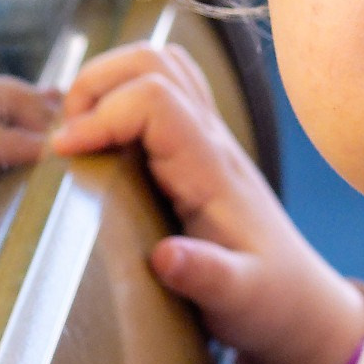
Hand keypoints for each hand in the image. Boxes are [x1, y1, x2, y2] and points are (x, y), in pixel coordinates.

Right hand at [52, 40, 363, 363]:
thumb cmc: (267, 302)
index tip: (64, 154)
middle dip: (96, 84)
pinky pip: (164, 90)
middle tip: (65, 136)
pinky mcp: (200, 147)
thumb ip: (207, 277)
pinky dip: (124, 95)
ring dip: (108, 83)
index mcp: (212, 170)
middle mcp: (212, 141)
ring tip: (78, 131)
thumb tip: (165, 257)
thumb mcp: (239, 301)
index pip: (155, 100)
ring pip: (159, 65)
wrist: (299, 301)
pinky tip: (103, 140)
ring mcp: (209, 138)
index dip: (101, 114)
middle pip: (154, 61)